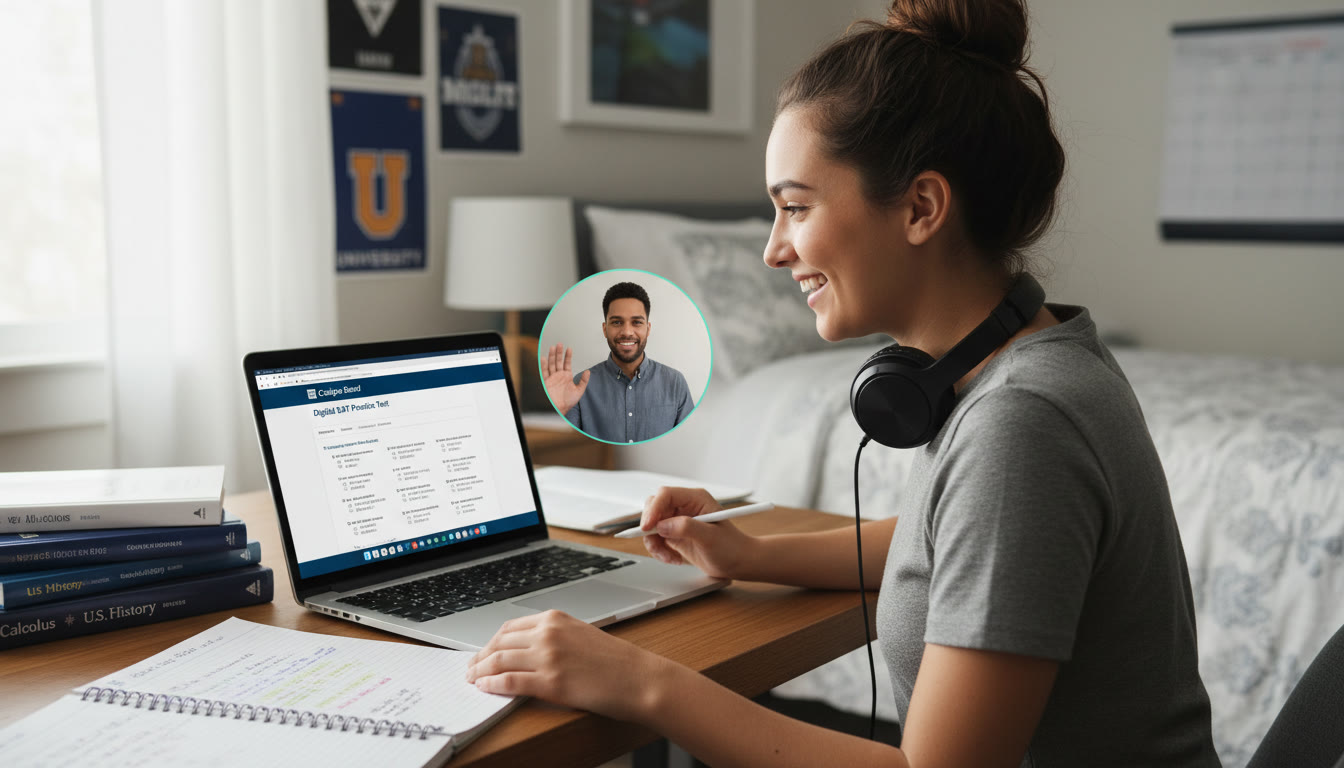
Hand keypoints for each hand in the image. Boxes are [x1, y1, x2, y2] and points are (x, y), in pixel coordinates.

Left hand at [467, 610, 669, 721]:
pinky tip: (486, 688)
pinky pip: (510, 681)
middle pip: (499, 642)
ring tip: (473, 680)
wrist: (640, 679)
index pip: (509, 628)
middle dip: (480, 657)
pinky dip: (492, 685)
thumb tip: (524, 651)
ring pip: (499, 661)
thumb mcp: (581, 636)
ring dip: (480, 671)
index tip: (482, 653)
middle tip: (470, 669)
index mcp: (555, 618)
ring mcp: (549, 657)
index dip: (490, 642)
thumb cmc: (616, 662)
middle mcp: (548, 633)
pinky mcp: (551, 682)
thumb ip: (553, 638)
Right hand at [542, 343, 589, 413]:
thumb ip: (584, 381)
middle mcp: (559, 375)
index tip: (569, 349)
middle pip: (558, 361)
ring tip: (553, 348)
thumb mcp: (579, 391)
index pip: (567, 363)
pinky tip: (544, 358)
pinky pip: (544, 372)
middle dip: (559, 353)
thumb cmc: (569, 402)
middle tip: (559, 344)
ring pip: (551, 364)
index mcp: (567, 376)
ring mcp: (552, 378)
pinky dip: (543, 365)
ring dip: (552, 356)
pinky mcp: (546, 382)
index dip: (568, 356)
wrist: (560, 409)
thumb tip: (588, 372)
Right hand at [639, 487, 756, 580]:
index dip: (654, 509)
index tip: (647, 527)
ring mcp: (678, 520)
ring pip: (652, 524)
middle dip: (651, 527)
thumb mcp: (710, 537)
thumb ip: (686, 528)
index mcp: (696, 499)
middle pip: (654, 507)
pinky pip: (656, 538)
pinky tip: (673, 558)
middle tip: (656, 545)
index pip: (666, 495)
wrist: (737, 562)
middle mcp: (685, 506)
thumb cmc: (731, 547)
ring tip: (669, 557)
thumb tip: (662, 525)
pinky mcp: (674, 534)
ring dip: (654, 542)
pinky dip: (659, 550)